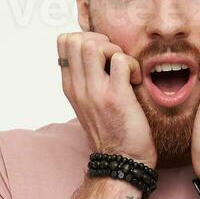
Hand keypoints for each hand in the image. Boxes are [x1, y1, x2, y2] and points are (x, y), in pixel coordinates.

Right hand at [57, 31, 155, 167]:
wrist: (121, 161)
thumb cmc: (111, 131)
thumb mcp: (89, 102)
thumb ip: (87, 78)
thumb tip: (96, 53)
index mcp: (70, 86)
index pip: (63, 42)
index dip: (86, 37)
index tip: (102, 55)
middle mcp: (78, 87)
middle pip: (76, 39)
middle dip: (101, 40)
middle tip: (115, 59)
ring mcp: (95, 92)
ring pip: (93, 45)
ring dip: (115, 50)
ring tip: (124, 69)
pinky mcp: (116, 97)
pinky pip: (120, 61)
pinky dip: (133, 65)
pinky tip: (136, 81)